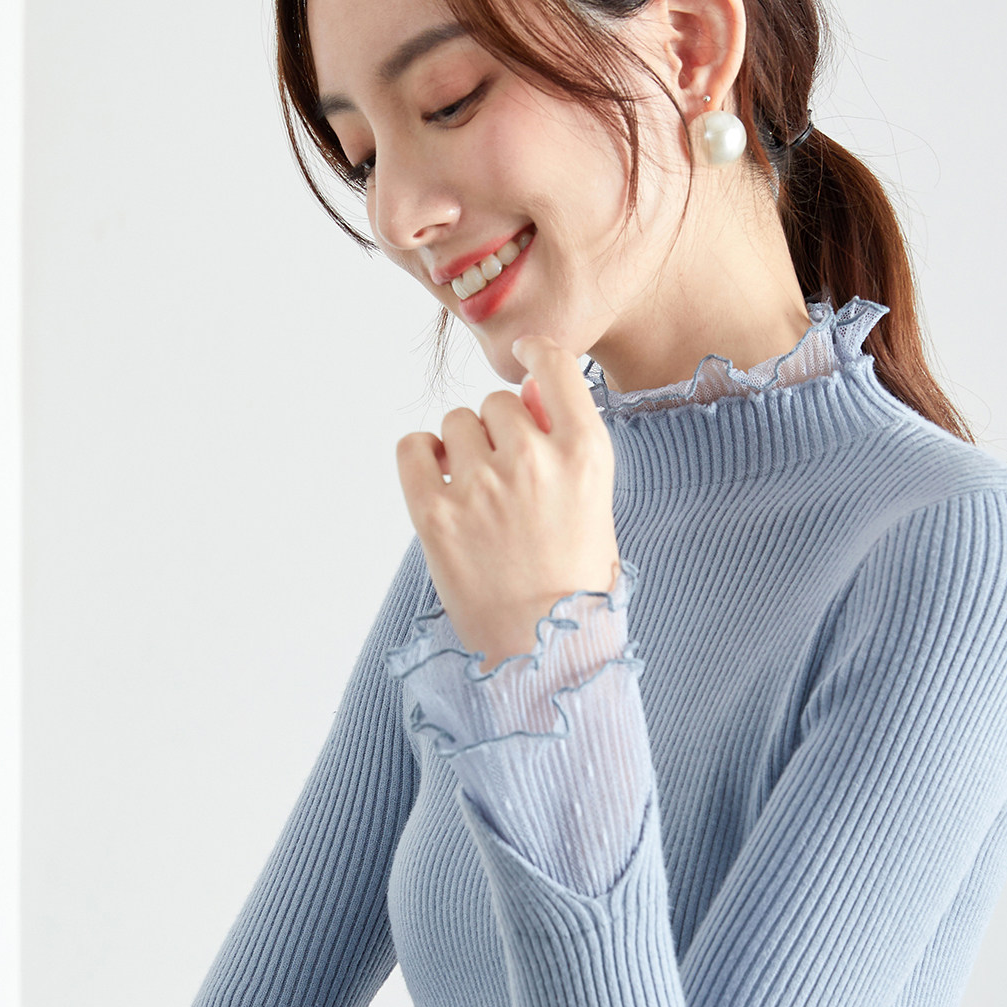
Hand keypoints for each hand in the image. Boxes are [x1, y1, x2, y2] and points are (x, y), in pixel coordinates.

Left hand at [396, 337, 619, 671]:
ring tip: (478, 494)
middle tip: (508, 479)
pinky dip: (422, 456)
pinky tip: (440, 482)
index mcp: (586, 455)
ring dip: (462, 447)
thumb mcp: (593, 502)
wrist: (540, 651)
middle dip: (499, 429)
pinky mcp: (434, 514)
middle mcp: (534, 462)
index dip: (536, 355)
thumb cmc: (572, 579)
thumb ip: (566, 440)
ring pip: (456, 422)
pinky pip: (413, 447)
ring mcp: (481, 487)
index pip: (555, 366)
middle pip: (498, 402)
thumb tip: (528, 386)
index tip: (525, 358)